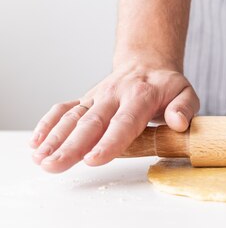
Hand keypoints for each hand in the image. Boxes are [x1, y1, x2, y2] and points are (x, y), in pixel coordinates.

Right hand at [30, 64, 198, 172]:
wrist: (148, 63)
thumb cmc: (168, 86)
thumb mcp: (187, 93)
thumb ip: (184, 108)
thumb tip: (178, 122)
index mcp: (141, 96)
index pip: (123, 122)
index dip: (108, 142)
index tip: (93, 159)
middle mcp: (114, 95)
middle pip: (91, 123)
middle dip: (71, 145)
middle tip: (55, 165)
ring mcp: (97, 97)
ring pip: (73, 118)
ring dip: (54, 139)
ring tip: (41, 160)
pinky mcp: (86, 100)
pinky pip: (64, 110)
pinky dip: (48, 124)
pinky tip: (37, 144)